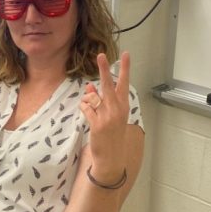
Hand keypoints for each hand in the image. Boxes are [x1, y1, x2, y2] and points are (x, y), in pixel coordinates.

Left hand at [79, 51, 130, 178]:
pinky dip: (84, 107)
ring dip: (87, 98)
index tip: (127, 54)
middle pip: (109, 85)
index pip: (124, 83)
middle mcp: (117, 109)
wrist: (112, 157)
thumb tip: (89, 86)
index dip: (125, 68)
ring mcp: (108, 116)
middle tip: (101, 55)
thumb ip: (100, 100)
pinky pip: (86, 108)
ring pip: (93, 97)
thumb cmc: (112, 134)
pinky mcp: (98, 124)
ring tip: (89, 104)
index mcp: (123, 105)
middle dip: (104, 69)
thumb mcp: (109, 115)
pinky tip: (86, 111)